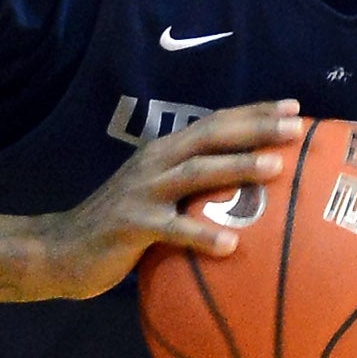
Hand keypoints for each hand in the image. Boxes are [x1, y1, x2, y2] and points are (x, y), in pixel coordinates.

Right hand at [36, 100, 302, 300]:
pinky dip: (202, 235)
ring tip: (275, 168)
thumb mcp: (158, 199)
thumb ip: (192, 191)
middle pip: (211, 137)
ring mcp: (142, 193)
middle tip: (296, 127)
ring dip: (236, 167)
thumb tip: (245, 195)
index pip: (215, 123)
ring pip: (195, 173)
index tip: (294, 108)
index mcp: (165, 153)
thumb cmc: (120, 227)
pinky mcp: (130, 226)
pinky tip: (231, 245)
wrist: (60, 249)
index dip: (254, 113)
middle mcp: (155, 163)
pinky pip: (172, 230)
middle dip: (255, 128)